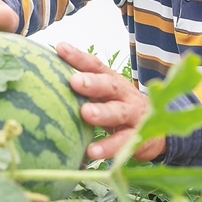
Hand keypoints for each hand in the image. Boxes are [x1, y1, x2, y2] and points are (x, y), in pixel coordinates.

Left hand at [56, 42, 165, 161]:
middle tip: (75, 81)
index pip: (95, 65)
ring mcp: (132, 115)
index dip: (79, 57)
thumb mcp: (103, 94)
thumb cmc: (118, 106)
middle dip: (93, 82)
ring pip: (118, 112)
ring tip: (86, 114)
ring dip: (102, 113)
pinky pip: (123, 142)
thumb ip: (82, 86)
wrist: (156, 128)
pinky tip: (92, 152)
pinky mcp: (137, 137)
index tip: (60, 49)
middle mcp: (123, 94)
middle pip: (109, 85)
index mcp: (112, 80)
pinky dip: (108, 147)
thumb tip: (44, 75)